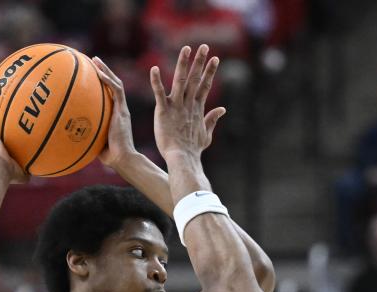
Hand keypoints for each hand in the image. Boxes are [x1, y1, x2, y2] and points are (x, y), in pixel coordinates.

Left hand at [92, 57, 133, 168]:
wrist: (122, 159)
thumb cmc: (109, 156)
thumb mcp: (94, 140)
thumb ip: (86, 133)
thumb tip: (66, 132)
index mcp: (115, 115)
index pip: (110, 94)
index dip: (102, 83)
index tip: (91, 74)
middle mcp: (120, 109)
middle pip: (113, 85)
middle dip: (103, 71)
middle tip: (93, 61)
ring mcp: (122, 109)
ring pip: (116, 84)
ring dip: (106, 71)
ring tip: (95, 60)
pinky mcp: (123, 111)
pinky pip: (117, 91)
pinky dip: (108, 81)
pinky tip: (99, 73)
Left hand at [149, 44, 225, 159]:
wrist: (183, 159)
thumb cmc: (193, 150)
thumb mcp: (206, 134)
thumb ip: (212, 119)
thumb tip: (223, 109)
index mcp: (197, 108)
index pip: (205, 85)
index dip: (209, 71)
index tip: (215, 58)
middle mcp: (188, 104)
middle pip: (195, 79)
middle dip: (200, 62)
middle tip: (204, 46)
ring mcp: (176, 107)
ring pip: (180, 81)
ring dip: (183, 64)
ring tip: (186, 49)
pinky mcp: (163, 111)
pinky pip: (159, 93)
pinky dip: (156, 81)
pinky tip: (154, 68)